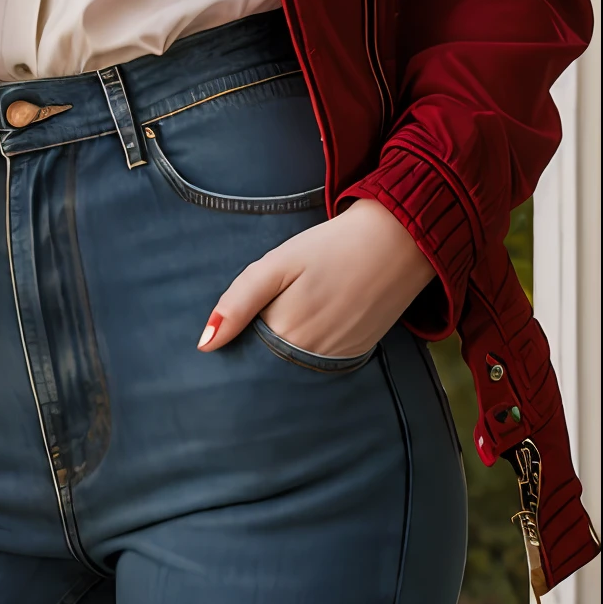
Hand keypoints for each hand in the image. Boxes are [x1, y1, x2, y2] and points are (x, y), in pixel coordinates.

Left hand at [197, 198, 435, 359]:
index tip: (231, 327)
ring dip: (285, 346)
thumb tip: (205, 345)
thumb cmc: (331, 246)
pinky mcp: (358, 353)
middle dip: (257, 347)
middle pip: (269, 363)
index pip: (245, 354)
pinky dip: (311, 346)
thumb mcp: (278, 263)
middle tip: (268, 309)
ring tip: (292, 310)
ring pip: (295, 363)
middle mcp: (313, 356)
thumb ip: (239, 302)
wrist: (397, 240)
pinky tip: (314, 319)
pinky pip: (321, 360)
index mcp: (286, 332)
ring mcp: (338, 358)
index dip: (234, 340)